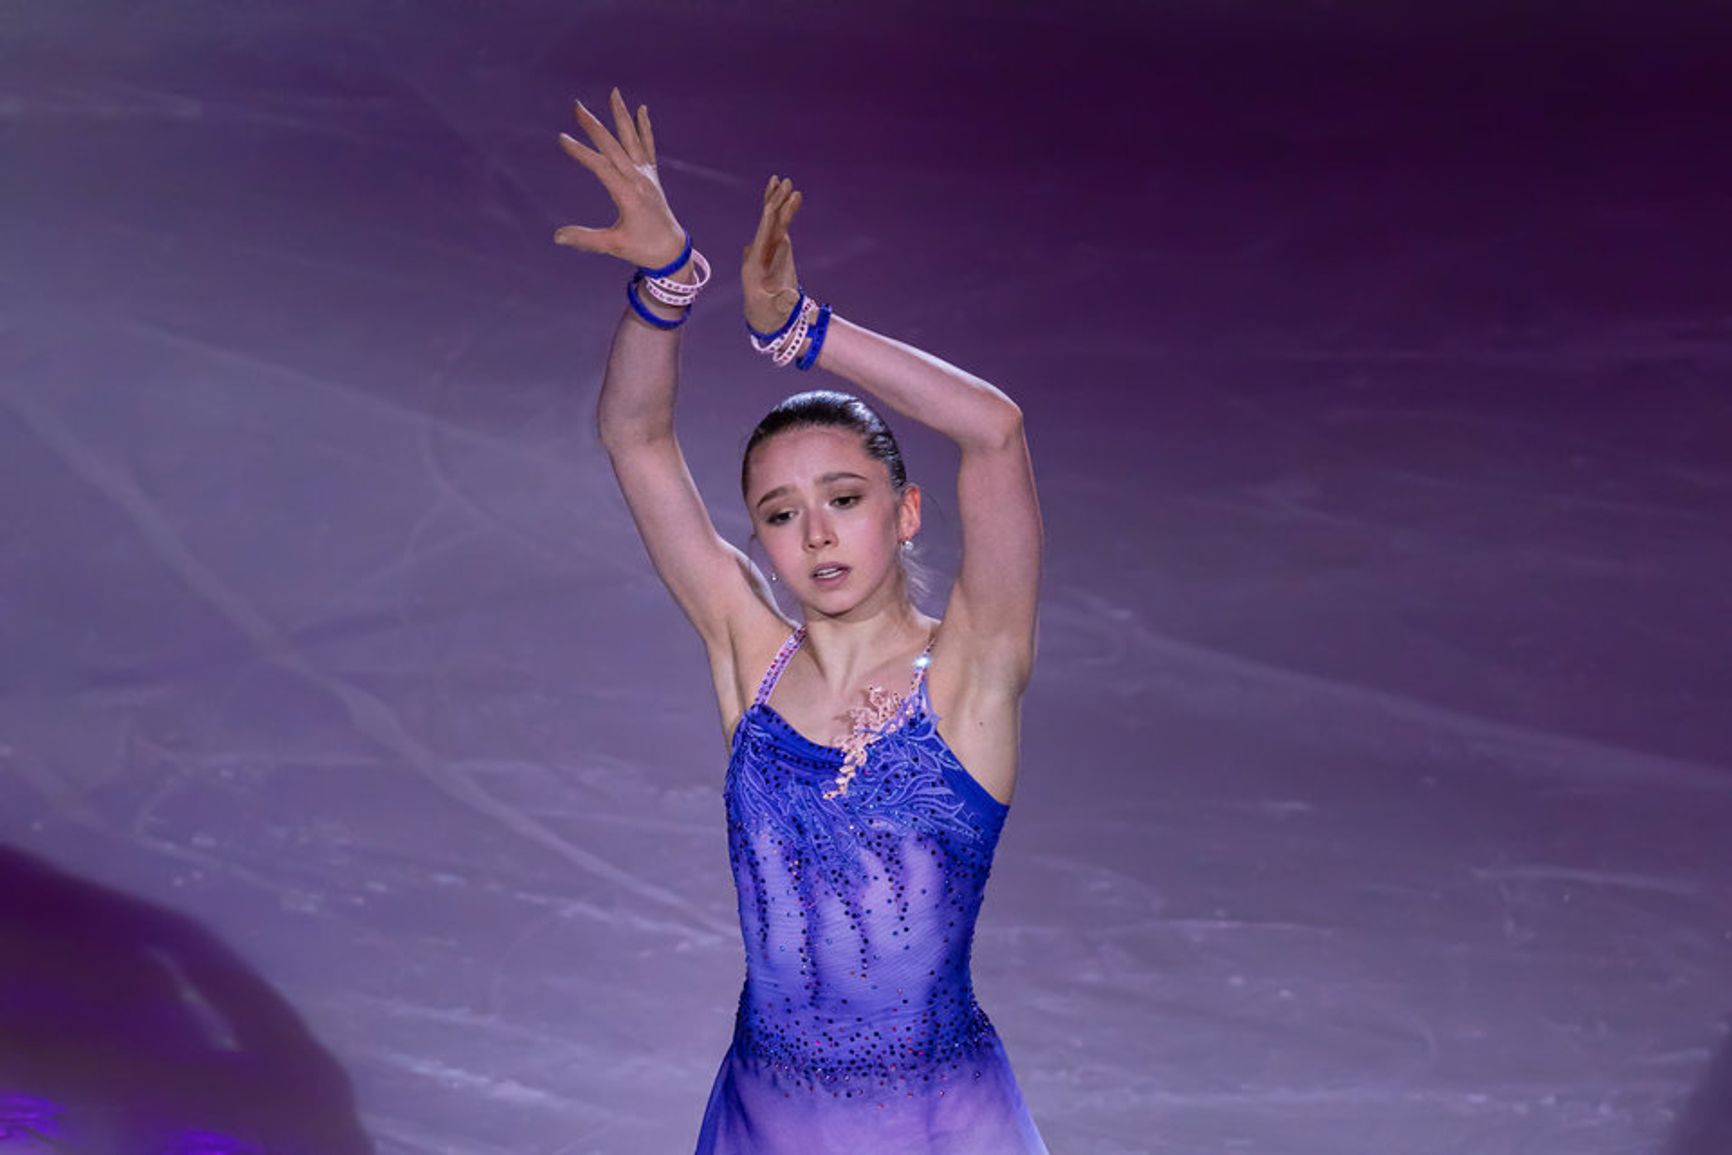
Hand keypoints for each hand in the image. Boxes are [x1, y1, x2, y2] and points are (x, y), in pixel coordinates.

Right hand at [554, 87, 686, 269]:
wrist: (672, 251)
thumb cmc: (643, 249)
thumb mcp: (613, 246)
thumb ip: (585, 239)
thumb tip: (557, 236)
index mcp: (628, 194)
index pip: (601, 166)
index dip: (581, 152)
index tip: (562, 138)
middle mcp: (639, 179)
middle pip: (614, 146)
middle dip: (594, 126)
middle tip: (577, 106)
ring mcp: (647, 176)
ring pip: (632, 139)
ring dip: (622, 116)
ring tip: (615, 93)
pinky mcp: (652, 177)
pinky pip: (648, 146)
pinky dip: (644, 128)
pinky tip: (641, 110)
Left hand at [742, 175, 802, 332]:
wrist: (767, 316)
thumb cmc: (770, 315)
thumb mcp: (775, 311)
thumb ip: (781, 301)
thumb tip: (789, 295)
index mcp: (755, 265)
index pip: (761, 239)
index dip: (767, 223)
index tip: (771, 207)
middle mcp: (758, 251)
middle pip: (766, 223)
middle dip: (774, 204)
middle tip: (783, 184)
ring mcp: (767, 247)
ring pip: (773, 219)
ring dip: (779, 201)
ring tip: (786, 181)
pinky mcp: (776, 246)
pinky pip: (780, 224)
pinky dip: (785, 210)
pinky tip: (792, 196)